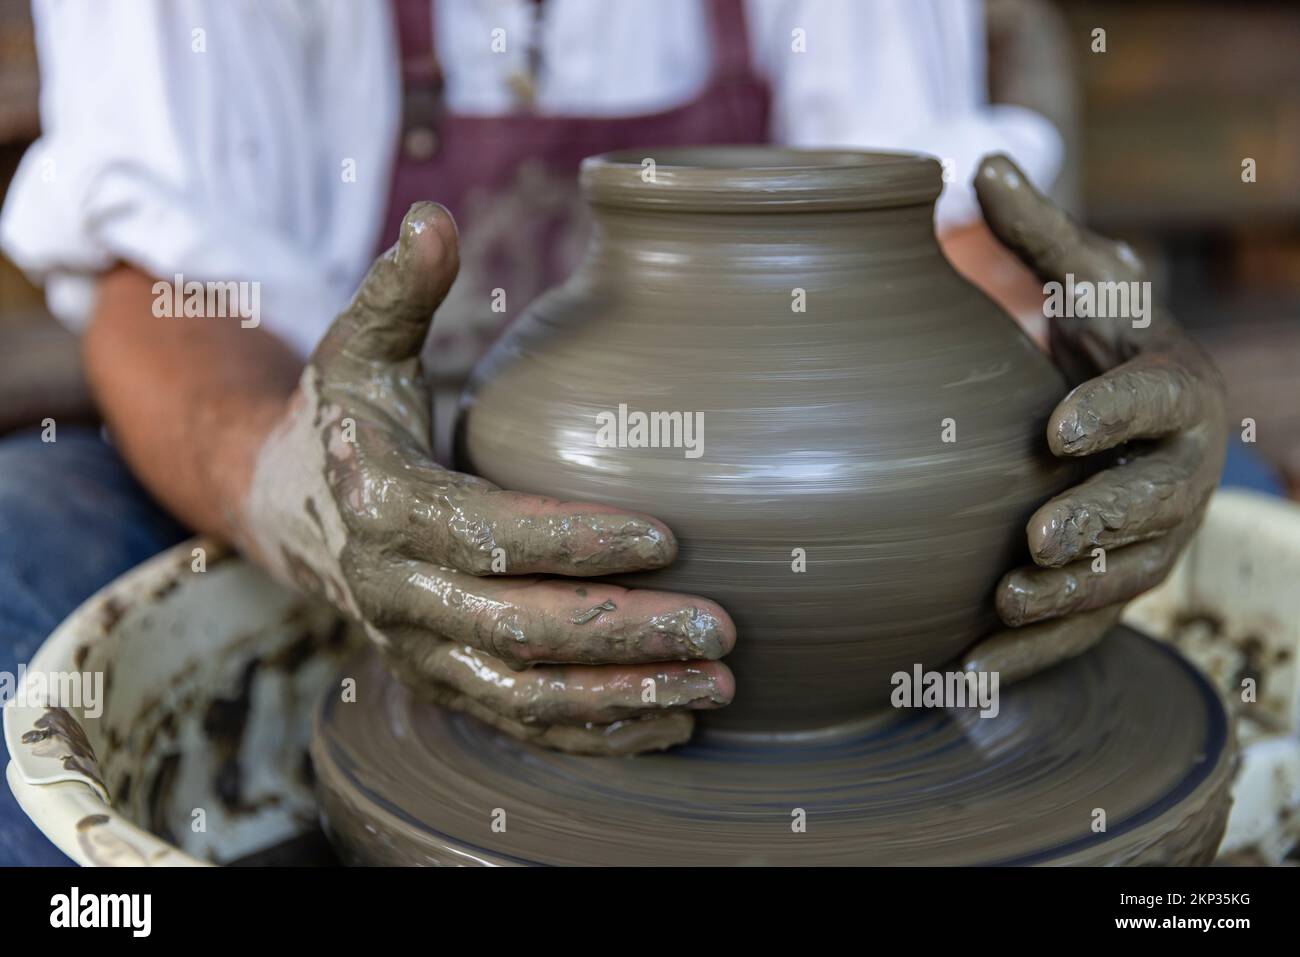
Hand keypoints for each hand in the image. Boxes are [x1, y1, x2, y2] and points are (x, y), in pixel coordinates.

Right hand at [240, 203, 735, 753]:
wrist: (288, 506)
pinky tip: (671, 722)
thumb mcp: (359, 348)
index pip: (490, 533)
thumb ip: (400, 291)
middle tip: (721, 628)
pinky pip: (518, 724)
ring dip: (623, 698)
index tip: (669, 536)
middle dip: (624, 632)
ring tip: (716, 688)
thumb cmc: (345, 418)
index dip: (577, 541)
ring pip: (524, 694)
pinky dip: (594, 732)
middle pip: (519, 630)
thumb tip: (435, 214)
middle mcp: (397, 591)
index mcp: (384, 505)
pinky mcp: (440, 681)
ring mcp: (418, 648)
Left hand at [962, 155, 1226, 680]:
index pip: (1151, 403)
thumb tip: (979, 165)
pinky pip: (1087, 630)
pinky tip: (971, 674)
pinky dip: (1035, 655)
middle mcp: (1176, 474)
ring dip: (1067, 600)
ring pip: (1120, 578)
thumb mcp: (1092, 288)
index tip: (1058, 429)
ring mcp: (1155, 539)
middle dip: (1097, 522)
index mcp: (1173, 392)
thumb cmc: (1112, 346)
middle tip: (1037, 540)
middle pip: (1146, 504)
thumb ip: (1043, 240)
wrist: (1148, 419)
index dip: (1112, 415)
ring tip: (1004, 605)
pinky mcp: (1120, 586)